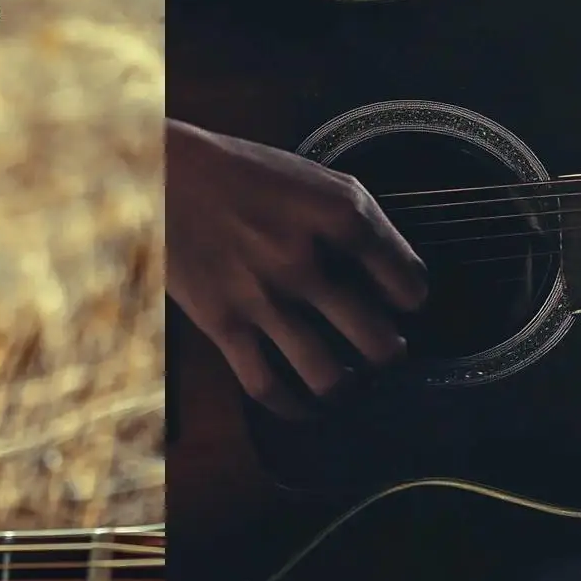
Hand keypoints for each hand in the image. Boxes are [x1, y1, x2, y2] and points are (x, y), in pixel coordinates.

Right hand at [165, 117, 428, 414]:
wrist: (166, 173)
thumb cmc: (245, 172)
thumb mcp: (314, 178)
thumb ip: (356, 222)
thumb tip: (391, 272)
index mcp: (339, 215)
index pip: (408, 282)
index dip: (414, 299)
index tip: (405, 304)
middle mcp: (306, 260)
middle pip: (376, 340)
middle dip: (389, 354)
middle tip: (385, 352)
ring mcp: (263, 297)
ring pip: (327, 376)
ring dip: (348, 387)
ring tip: (350, 380)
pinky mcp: (223, 322)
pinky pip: (267, 386)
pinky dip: (294, 407)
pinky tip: (306, 405)